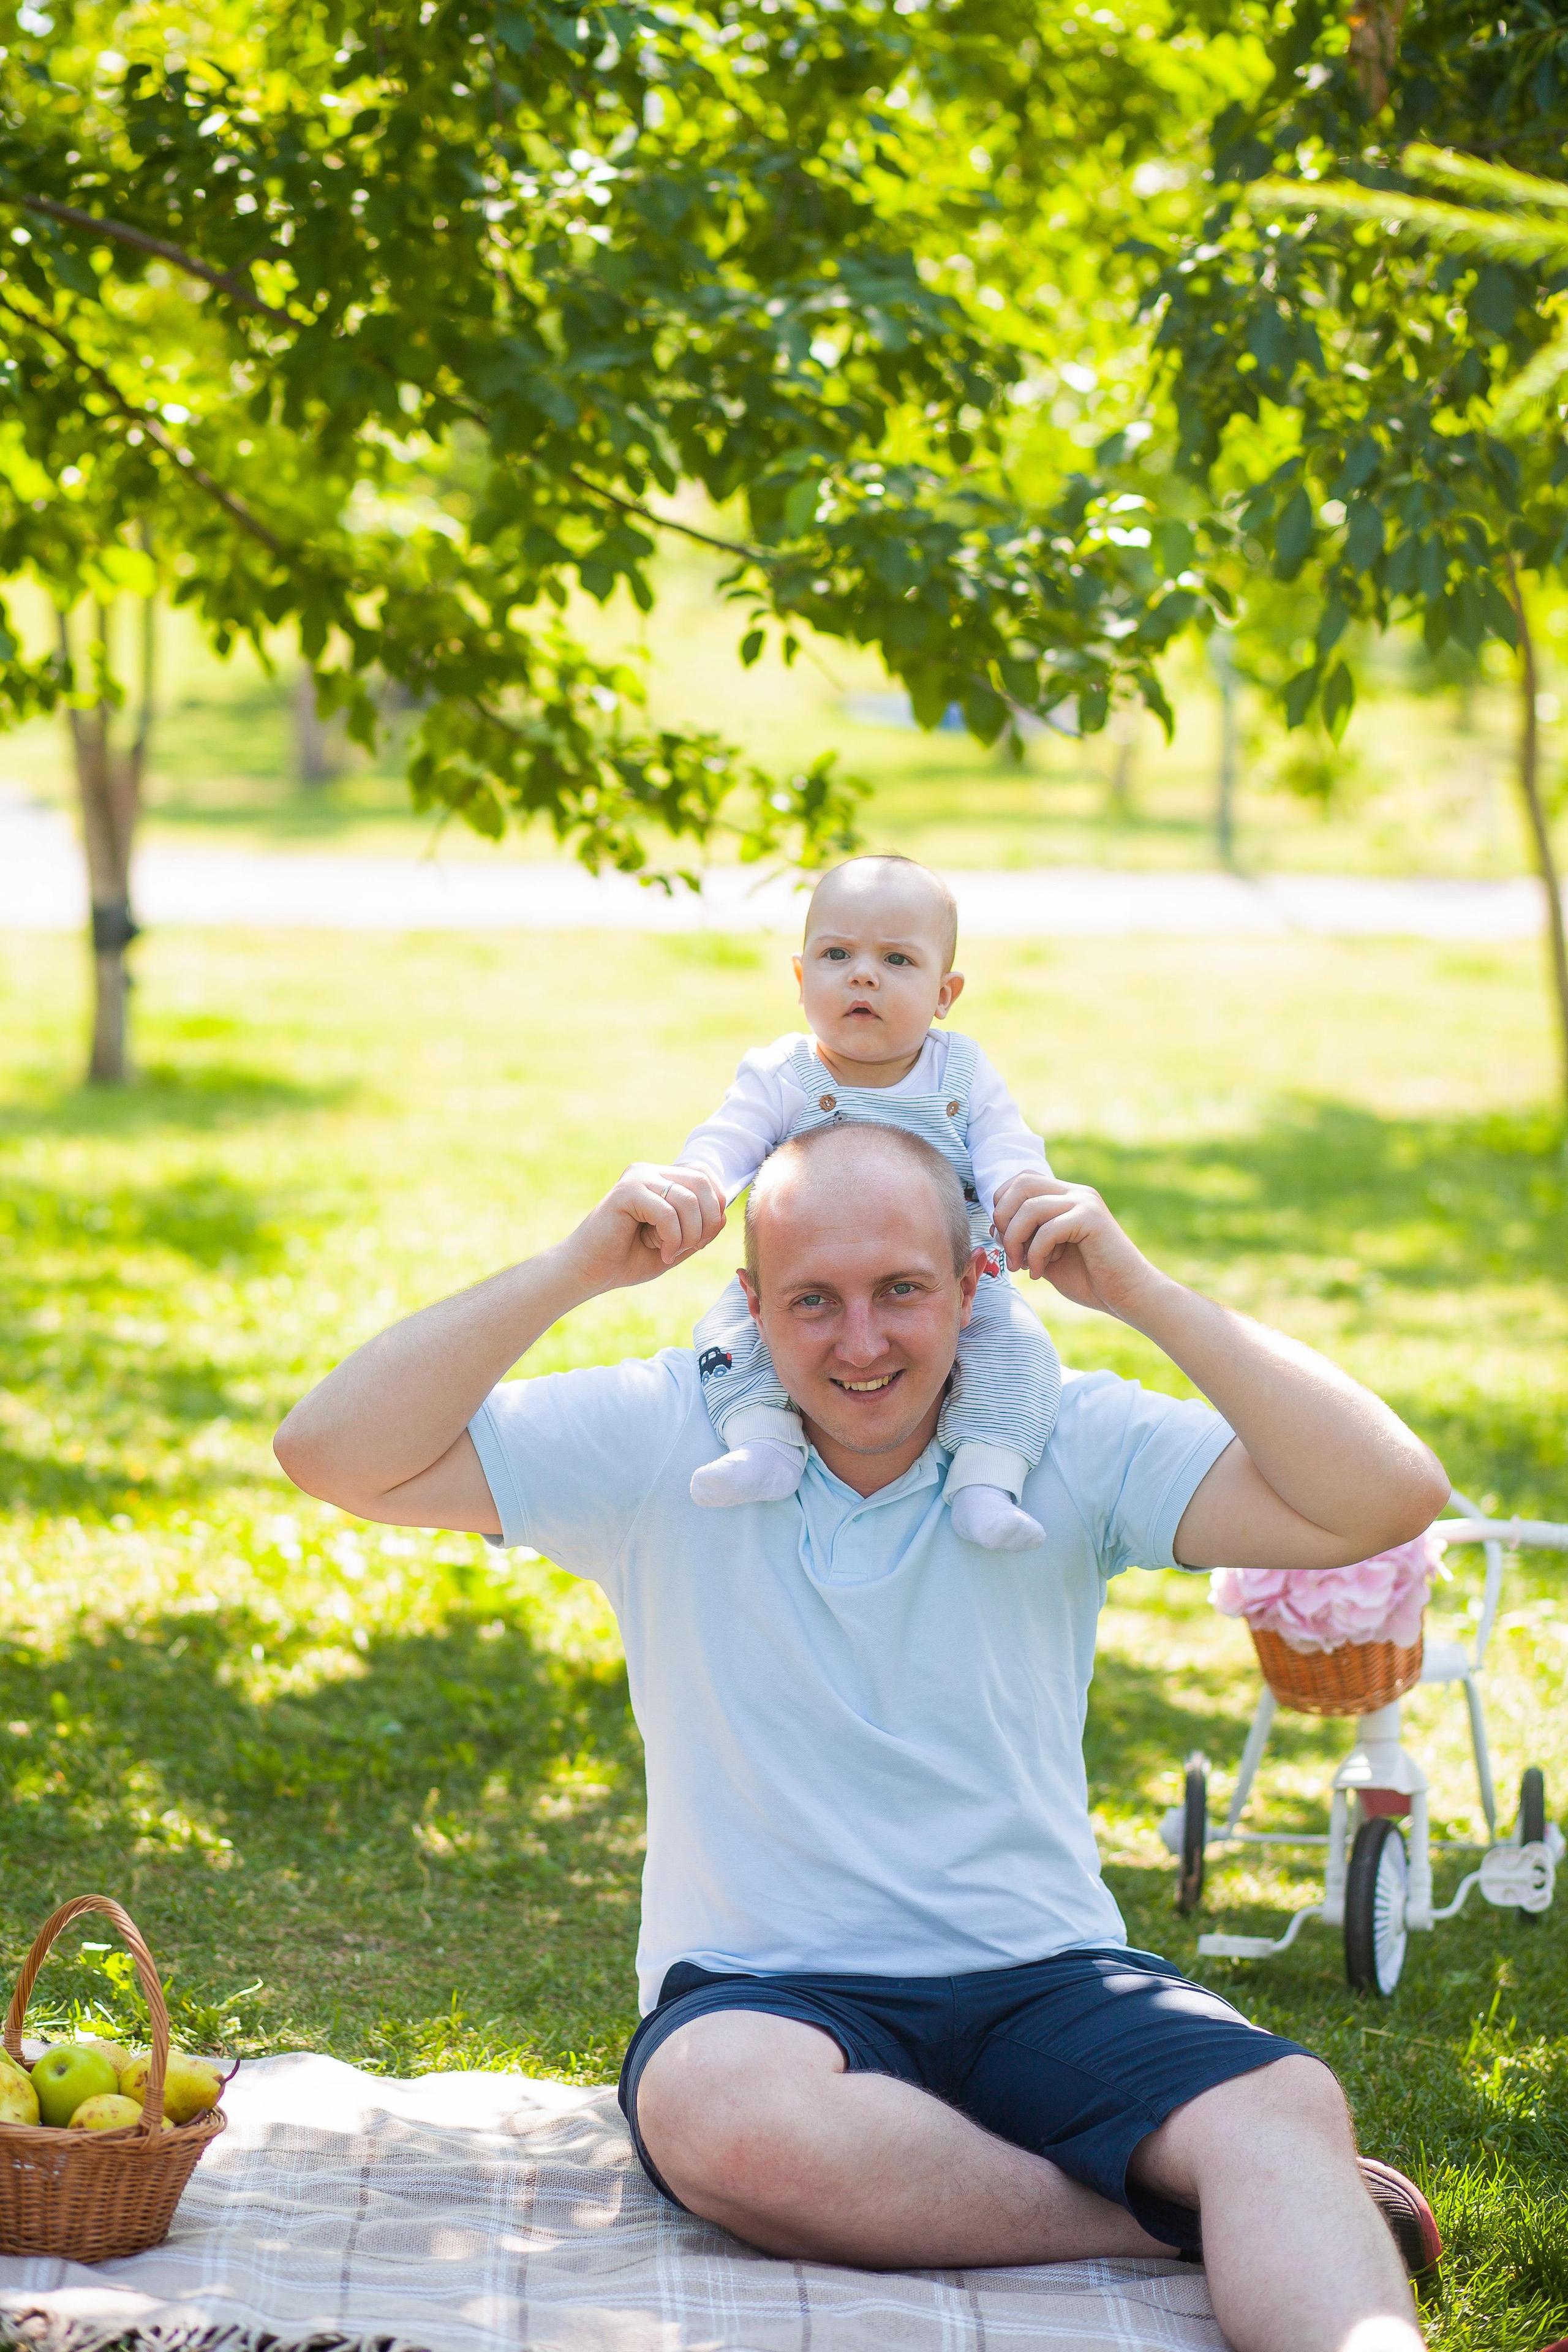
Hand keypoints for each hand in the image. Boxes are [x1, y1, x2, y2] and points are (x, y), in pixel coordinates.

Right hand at [562, 1162, 727, 1293]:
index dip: (715, 1208)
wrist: (588, 1272)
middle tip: (688, 1248)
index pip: (706, 1177)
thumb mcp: (677, 1244)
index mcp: (660, 1178)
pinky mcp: (626, 1192)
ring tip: (669, 1252)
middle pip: (703, 1184)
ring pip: (688, 1199)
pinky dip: (672, 1238)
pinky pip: (668, 1212)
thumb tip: (724, 1214)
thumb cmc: (629, 1260)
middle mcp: (649, 1171)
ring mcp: (637, 1178)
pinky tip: (660, 1252)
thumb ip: (700, 1228)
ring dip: (688, 1235)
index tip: (698, 1240)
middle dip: (706, 1223)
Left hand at [993, 1176, 1164, 1323]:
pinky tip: (1038, 1273)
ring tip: (1020, 1267)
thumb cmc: (1089, 1279)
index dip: (1002, 1206)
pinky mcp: (1092, 1219)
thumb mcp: (1046, 1255)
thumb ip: (1026, 1238)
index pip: (1022, 1181)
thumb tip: (995, 1228)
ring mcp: (1085, 1202)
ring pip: (1030, 1206)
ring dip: (1015, 1240)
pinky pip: (1048, 1229)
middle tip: (1007, 1251)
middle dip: (1004, 1218)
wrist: (1128, 1296)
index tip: (1002, 1240)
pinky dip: (1035, 1254)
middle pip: (1022, 1183)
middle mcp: (1076, 1192)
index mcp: (1067, 1196)